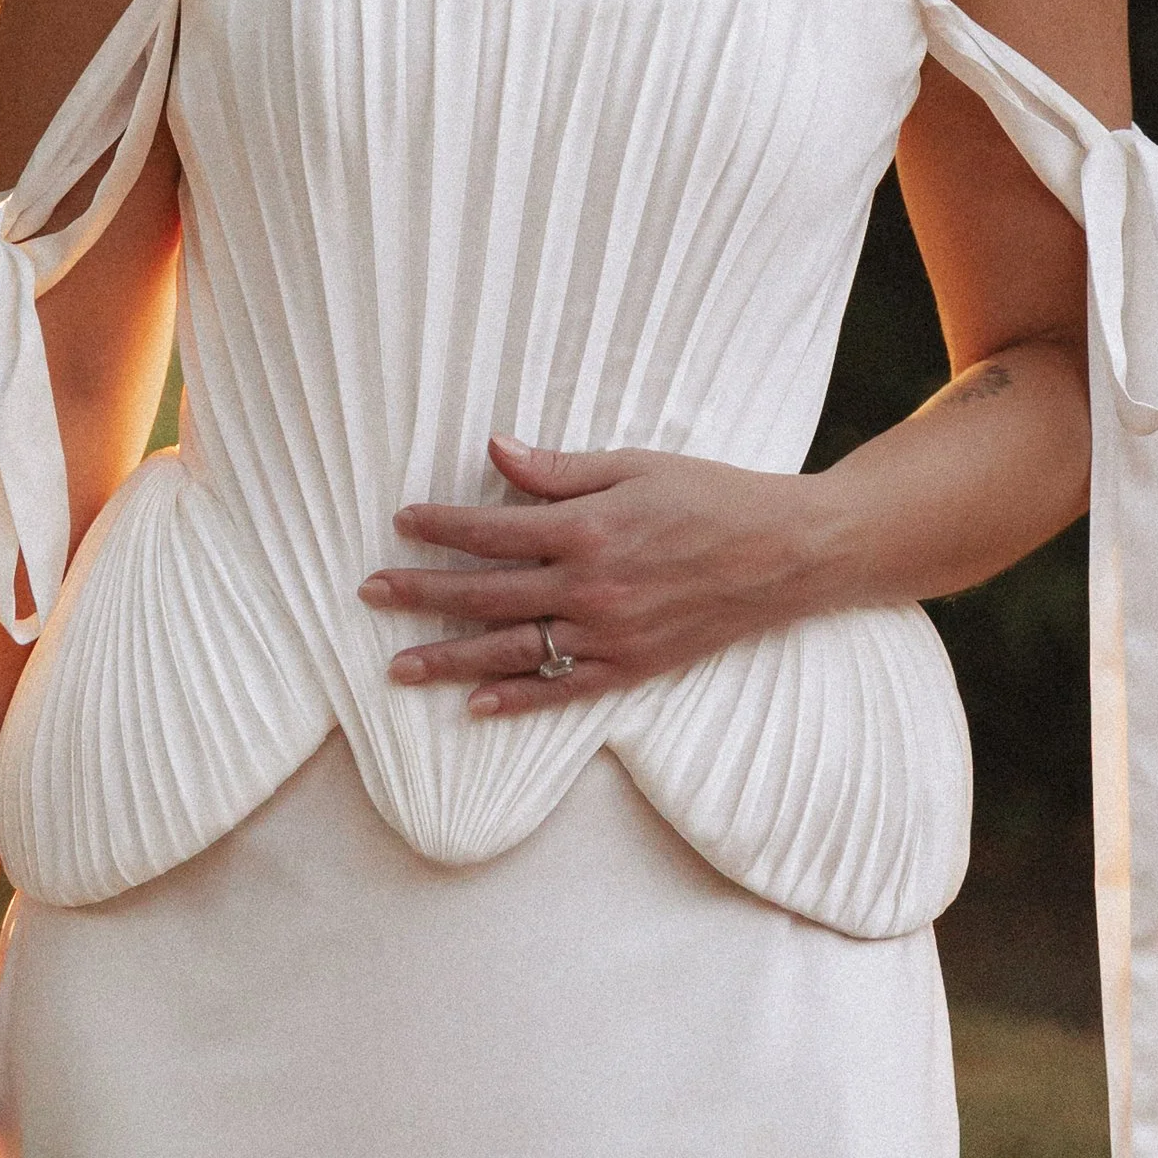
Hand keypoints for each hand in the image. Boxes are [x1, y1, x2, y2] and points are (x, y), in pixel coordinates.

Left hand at [361, 435, 830, 712]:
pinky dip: (517, 700)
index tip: (401, 522)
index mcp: (588, 529)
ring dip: (449, 660)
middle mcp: (590, 588)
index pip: (491, 529)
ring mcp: (610, 635)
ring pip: (511, 651)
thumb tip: (494, 451)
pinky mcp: (633, 668)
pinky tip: (475, 705)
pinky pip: (562, 690)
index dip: (440, 526)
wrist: (787, 553)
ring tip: (398, 667)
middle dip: (421, 594)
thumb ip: (560, 469)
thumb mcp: (635, 465)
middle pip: (485, 595)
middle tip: (370, 594)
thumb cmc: (713, 496)